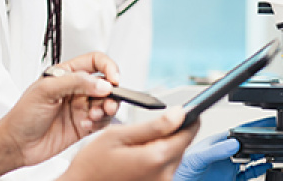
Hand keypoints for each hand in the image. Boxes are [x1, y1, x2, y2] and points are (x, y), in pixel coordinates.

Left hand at [0, 52, 120, 167]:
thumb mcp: (45, 90)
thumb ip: (75, 82)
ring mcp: (80, 108)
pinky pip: (101, 122)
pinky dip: (99, 123)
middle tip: (107, 102)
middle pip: (105, 84)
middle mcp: (75, 89)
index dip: (108, 67)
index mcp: (66, 74)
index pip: (95, 62)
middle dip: (111, 92)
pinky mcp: (83, 126)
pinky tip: (86, 124)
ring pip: (106, 103)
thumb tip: (101, 83)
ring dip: (105, 109)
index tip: (113, 79)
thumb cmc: (22, 115)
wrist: (16, 144)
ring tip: (94, 115)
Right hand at [60, 107, 199, 180]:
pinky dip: (156, 158)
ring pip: (174, 157)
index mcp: (156, 158)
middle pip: (182, 146)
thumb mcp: (119, 135)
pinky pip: (165, 169)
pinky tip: (137, 157)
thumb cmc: (93, 163)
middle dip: (173, 132)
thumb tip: (180, 114)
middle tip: (150, 125)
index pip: (187, 134)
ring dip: (164, 145)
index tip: (188, 109)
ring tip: (137, 144)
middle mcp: (163, 176)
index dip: (189, 118)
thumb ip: (153, 125)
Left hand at [172, 117, 274, 180]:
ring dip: (260, 154)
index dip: (248, 128)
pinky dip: (259, 169)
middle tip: (272, 137)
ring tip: (272, 150)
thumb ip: (215, 151)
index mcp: (214, 144)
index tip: (261, 125)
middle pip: (245, 144)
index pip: (235, 133)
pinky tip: (266, 165)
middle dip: (258, 140)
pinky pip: (249, 172)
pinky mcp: (231, 178)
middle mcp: (223, 154)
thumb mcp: (198, 158)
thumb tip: (233, 143)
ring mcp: (228, 166)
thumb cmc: (182, 171)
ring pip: (249, 158)